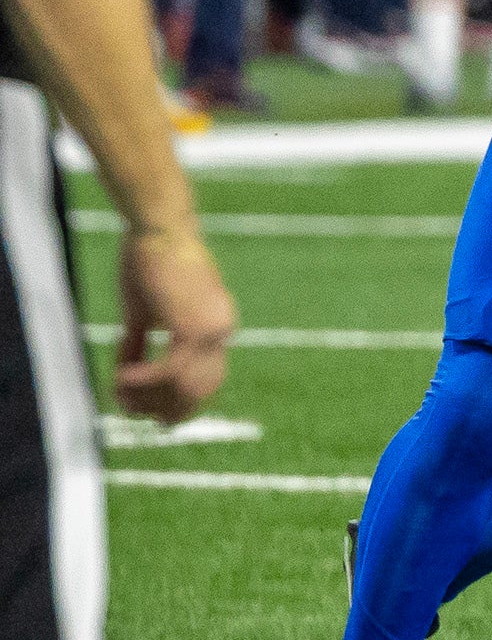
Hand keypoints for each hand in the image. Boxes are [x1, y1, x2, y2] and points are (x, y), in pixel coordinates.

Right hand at [113, 224, 233, 422]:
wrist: (158, 226)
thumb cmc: (147, 260)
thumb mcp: (143, 310)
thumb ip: (141, 342)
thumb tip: (128, 374)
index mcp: (217, 323)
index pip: (206, 378)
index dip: (177, 399)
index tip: (150, 411)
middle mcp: (222, 329)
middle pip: (198, 389)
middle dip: (164, 408)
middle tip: (132, 414)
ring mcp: (212, 329)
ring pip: (182, 387)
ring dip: (148, 398)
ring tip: (120, 395)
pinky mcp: (193, 327)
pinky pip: (168, 372)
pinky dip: (143, 382)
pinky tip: (120, 380)